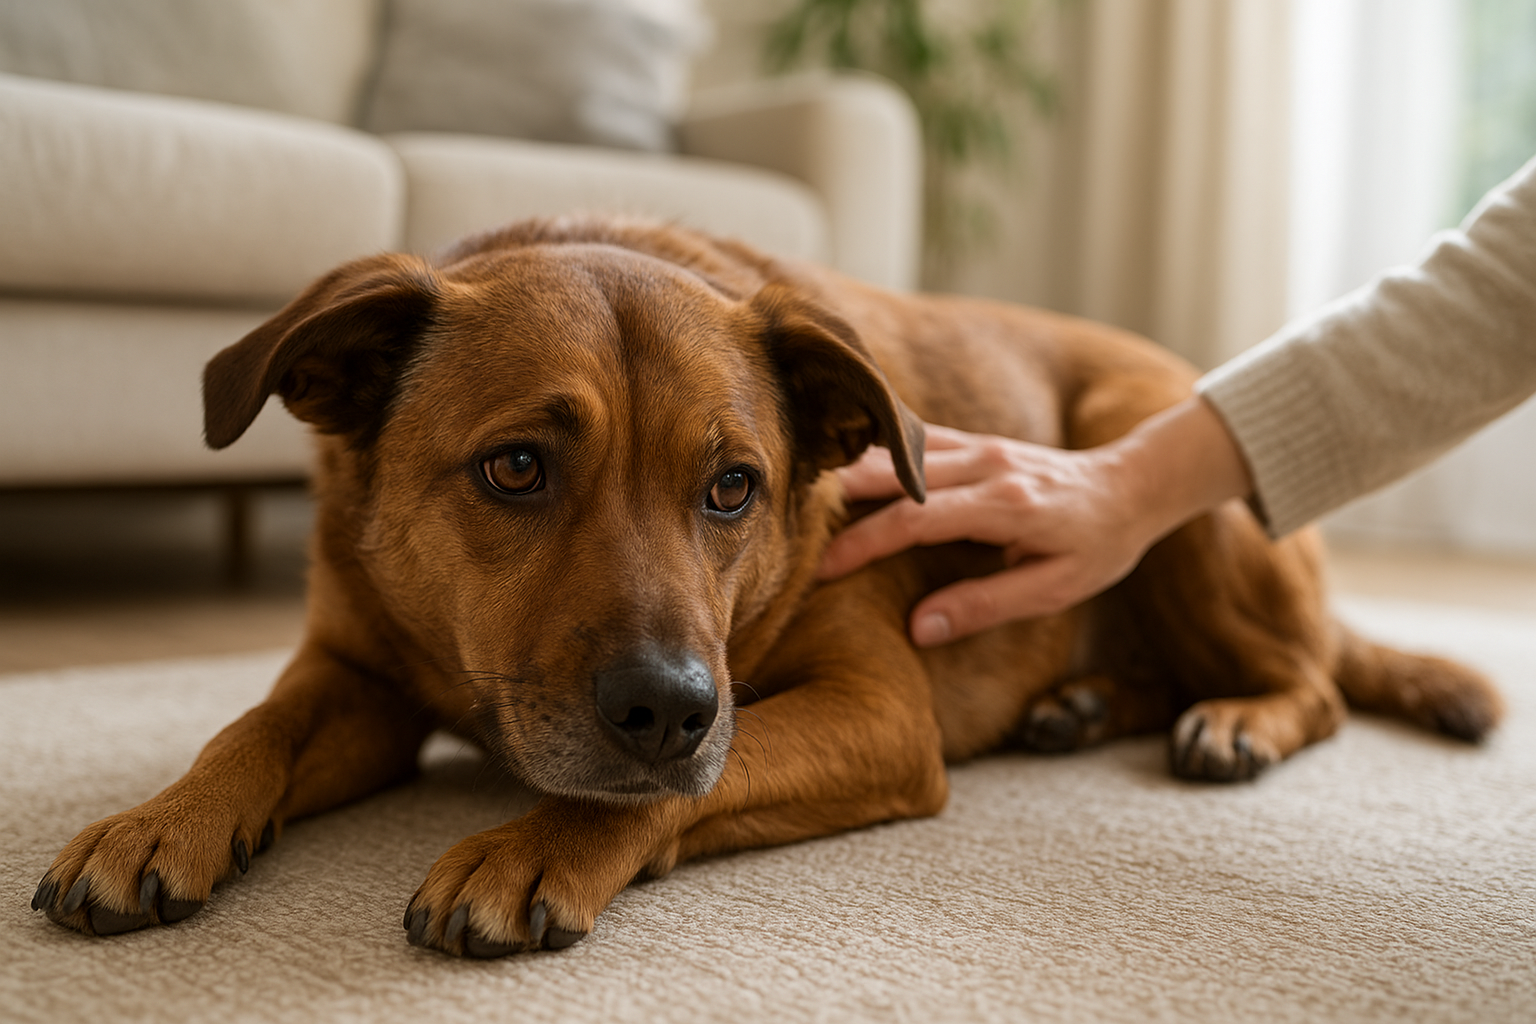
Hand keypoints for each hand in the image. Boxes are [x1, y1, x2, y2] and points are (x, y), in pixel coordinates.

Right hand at [818, 398, 1251, 645]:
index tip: (823, 572)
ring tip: (802, 505)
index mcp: (1005, 505)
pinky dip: (875, 457)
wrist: (1133, 485)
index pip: (913, 519)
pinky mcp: (974, 441)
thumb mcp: (1056, 589)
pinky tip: (842, 473)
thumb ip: (986, 605)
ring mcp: (978, 446)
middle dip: (837, 507)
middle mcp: (985, 465)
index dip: (862, 545)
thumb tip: (920, 627)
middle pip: (892, 477)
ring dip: (848, 477)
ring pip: (896, 454)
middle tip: (793, 538)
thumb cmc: (1100, 545)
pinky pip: (913, 442)